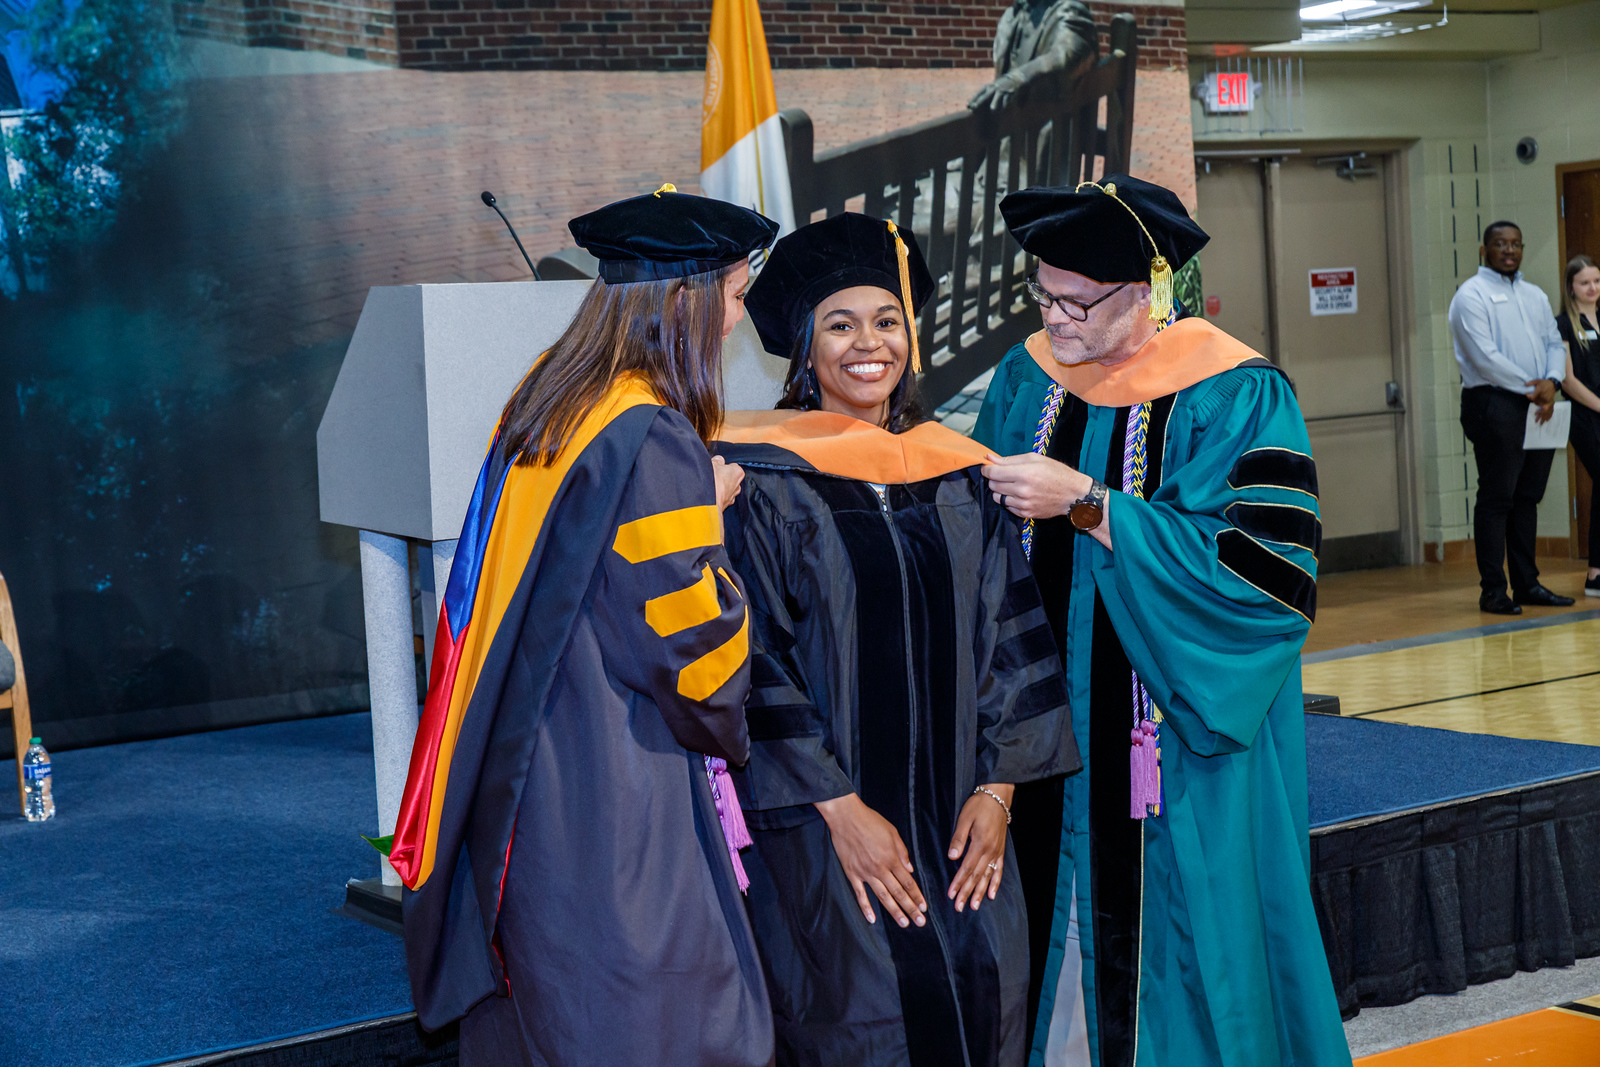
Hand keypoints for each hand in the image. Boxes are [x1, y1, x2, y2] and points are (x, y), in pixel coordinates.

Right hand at [712, 456, 744, 510]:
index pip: (732, 466)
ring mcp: (732, 496)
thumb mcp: (712, 464)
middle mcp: (737, 485)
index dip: (723, 466)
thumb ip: (717, 461)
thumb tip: (717, 460)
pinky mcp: (726, 505)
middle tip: (712, 476)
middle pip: (730, 478)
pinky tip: (709, 494)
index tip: (716, 467)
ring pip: (727, 490)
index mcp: (737, 472)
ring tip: (709, 486)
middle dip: (722, 478)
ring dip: (720, 488)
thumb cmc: (711, 483)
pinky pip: (722, 499)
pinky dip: (717, 497)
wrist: (706, 501)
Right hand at [816, 794, 926, 927]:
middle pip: (899, 893)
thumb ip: (902, 851)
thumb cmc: (870, 821)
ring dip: (894, 911)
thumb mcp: (892, 832)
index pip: (908, 882)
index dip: (917, 896)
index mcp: (892, 858)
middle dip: (911, 909)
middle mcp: (880, 868)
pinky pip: (860, 894)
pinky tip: (872, 919)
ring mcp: (865, 873)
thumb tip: (910, 869)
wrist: (846, 817)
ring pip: (883, 897)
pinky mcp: (852, 873)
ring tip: (904, 923)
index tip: (924, 908)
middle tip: (920, 922)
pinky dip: (866, 907)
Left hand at [947, 784, 1011, 911]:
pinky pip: (998, 870)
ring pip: (988, 877)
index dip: (959, 883)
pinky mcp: (1001, 851)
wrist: (998, 797)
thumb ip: (958, 838)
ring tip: (975, 906)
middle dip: (967, 893)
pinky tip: (992, 894)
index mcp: (979, 844)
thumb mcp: (964, 819)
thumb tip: (952, 857)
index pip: (966, 869)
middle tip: (960, 907)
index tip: (951, 895)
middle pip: (976, 877)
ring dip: (980, 892)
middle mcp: (990, 851)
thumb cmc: (979, 806)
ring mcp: (997, 852)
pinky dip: (995, 883)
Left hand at [967, 73, 1022, 111]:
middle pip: (985, 96)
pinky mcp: (1009, 93)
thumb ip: (981, 96)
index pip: (978, 94)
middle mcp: (993, 88)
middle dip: (980, 102)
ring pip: (997, 98)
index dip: (973, 100)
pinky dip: (1004, 106)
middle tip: (975, 107)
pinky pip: (1006, 100)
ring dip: (995, 103)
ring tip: (992, 110)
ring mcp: (1001, 91)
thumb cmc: (997, 87)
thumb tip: (968, 105)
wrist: (1013, 79)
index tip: (968, 107)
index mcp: (987, 87)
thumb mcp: (989, 88)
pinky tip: (1003, 110)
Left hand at [981, 452, 1090, 519]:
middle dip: (994, 479)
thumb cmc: (1056, 473)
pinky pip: (1008, 507)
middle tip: (1003, 475)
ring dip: (1000, 491)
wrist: (1073, 495)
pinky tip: (1019, 495)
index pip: (993, 473)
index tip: (988, 468)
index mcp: (1025, 473)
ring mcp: (1024, 504)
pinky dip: (1009, 500)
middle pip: (993, 485)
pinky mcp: (1026, 514)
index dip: (987, 469)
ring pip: (997, 498)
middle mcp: (1022, 490)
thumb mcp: (1035, 459)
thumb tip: (990, 458)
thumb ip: (1010, 459)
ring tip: (1012, 485)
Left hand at [1527, 379, 1557, 422]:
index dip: (1530, 397)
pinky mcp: (1551, 402)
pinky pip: (1550, 409)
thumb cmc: (1544, 382)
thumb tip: (1525, 384)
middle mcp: (1545, 398)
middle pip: (1540, 407)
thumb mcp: (1537, 381)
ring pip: (1546, 410)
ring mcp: (1549, 400)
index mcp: (1541, 392)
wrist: (1553, 383)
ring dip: (1543, 417)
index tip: (1528, 396)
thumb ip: (1531, 382)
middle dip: (1539, 415)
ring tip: (1540, 423)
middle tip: (1536, 421)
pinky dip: (1549, 415)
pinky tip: (1547, 420)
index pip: (1534, 397)